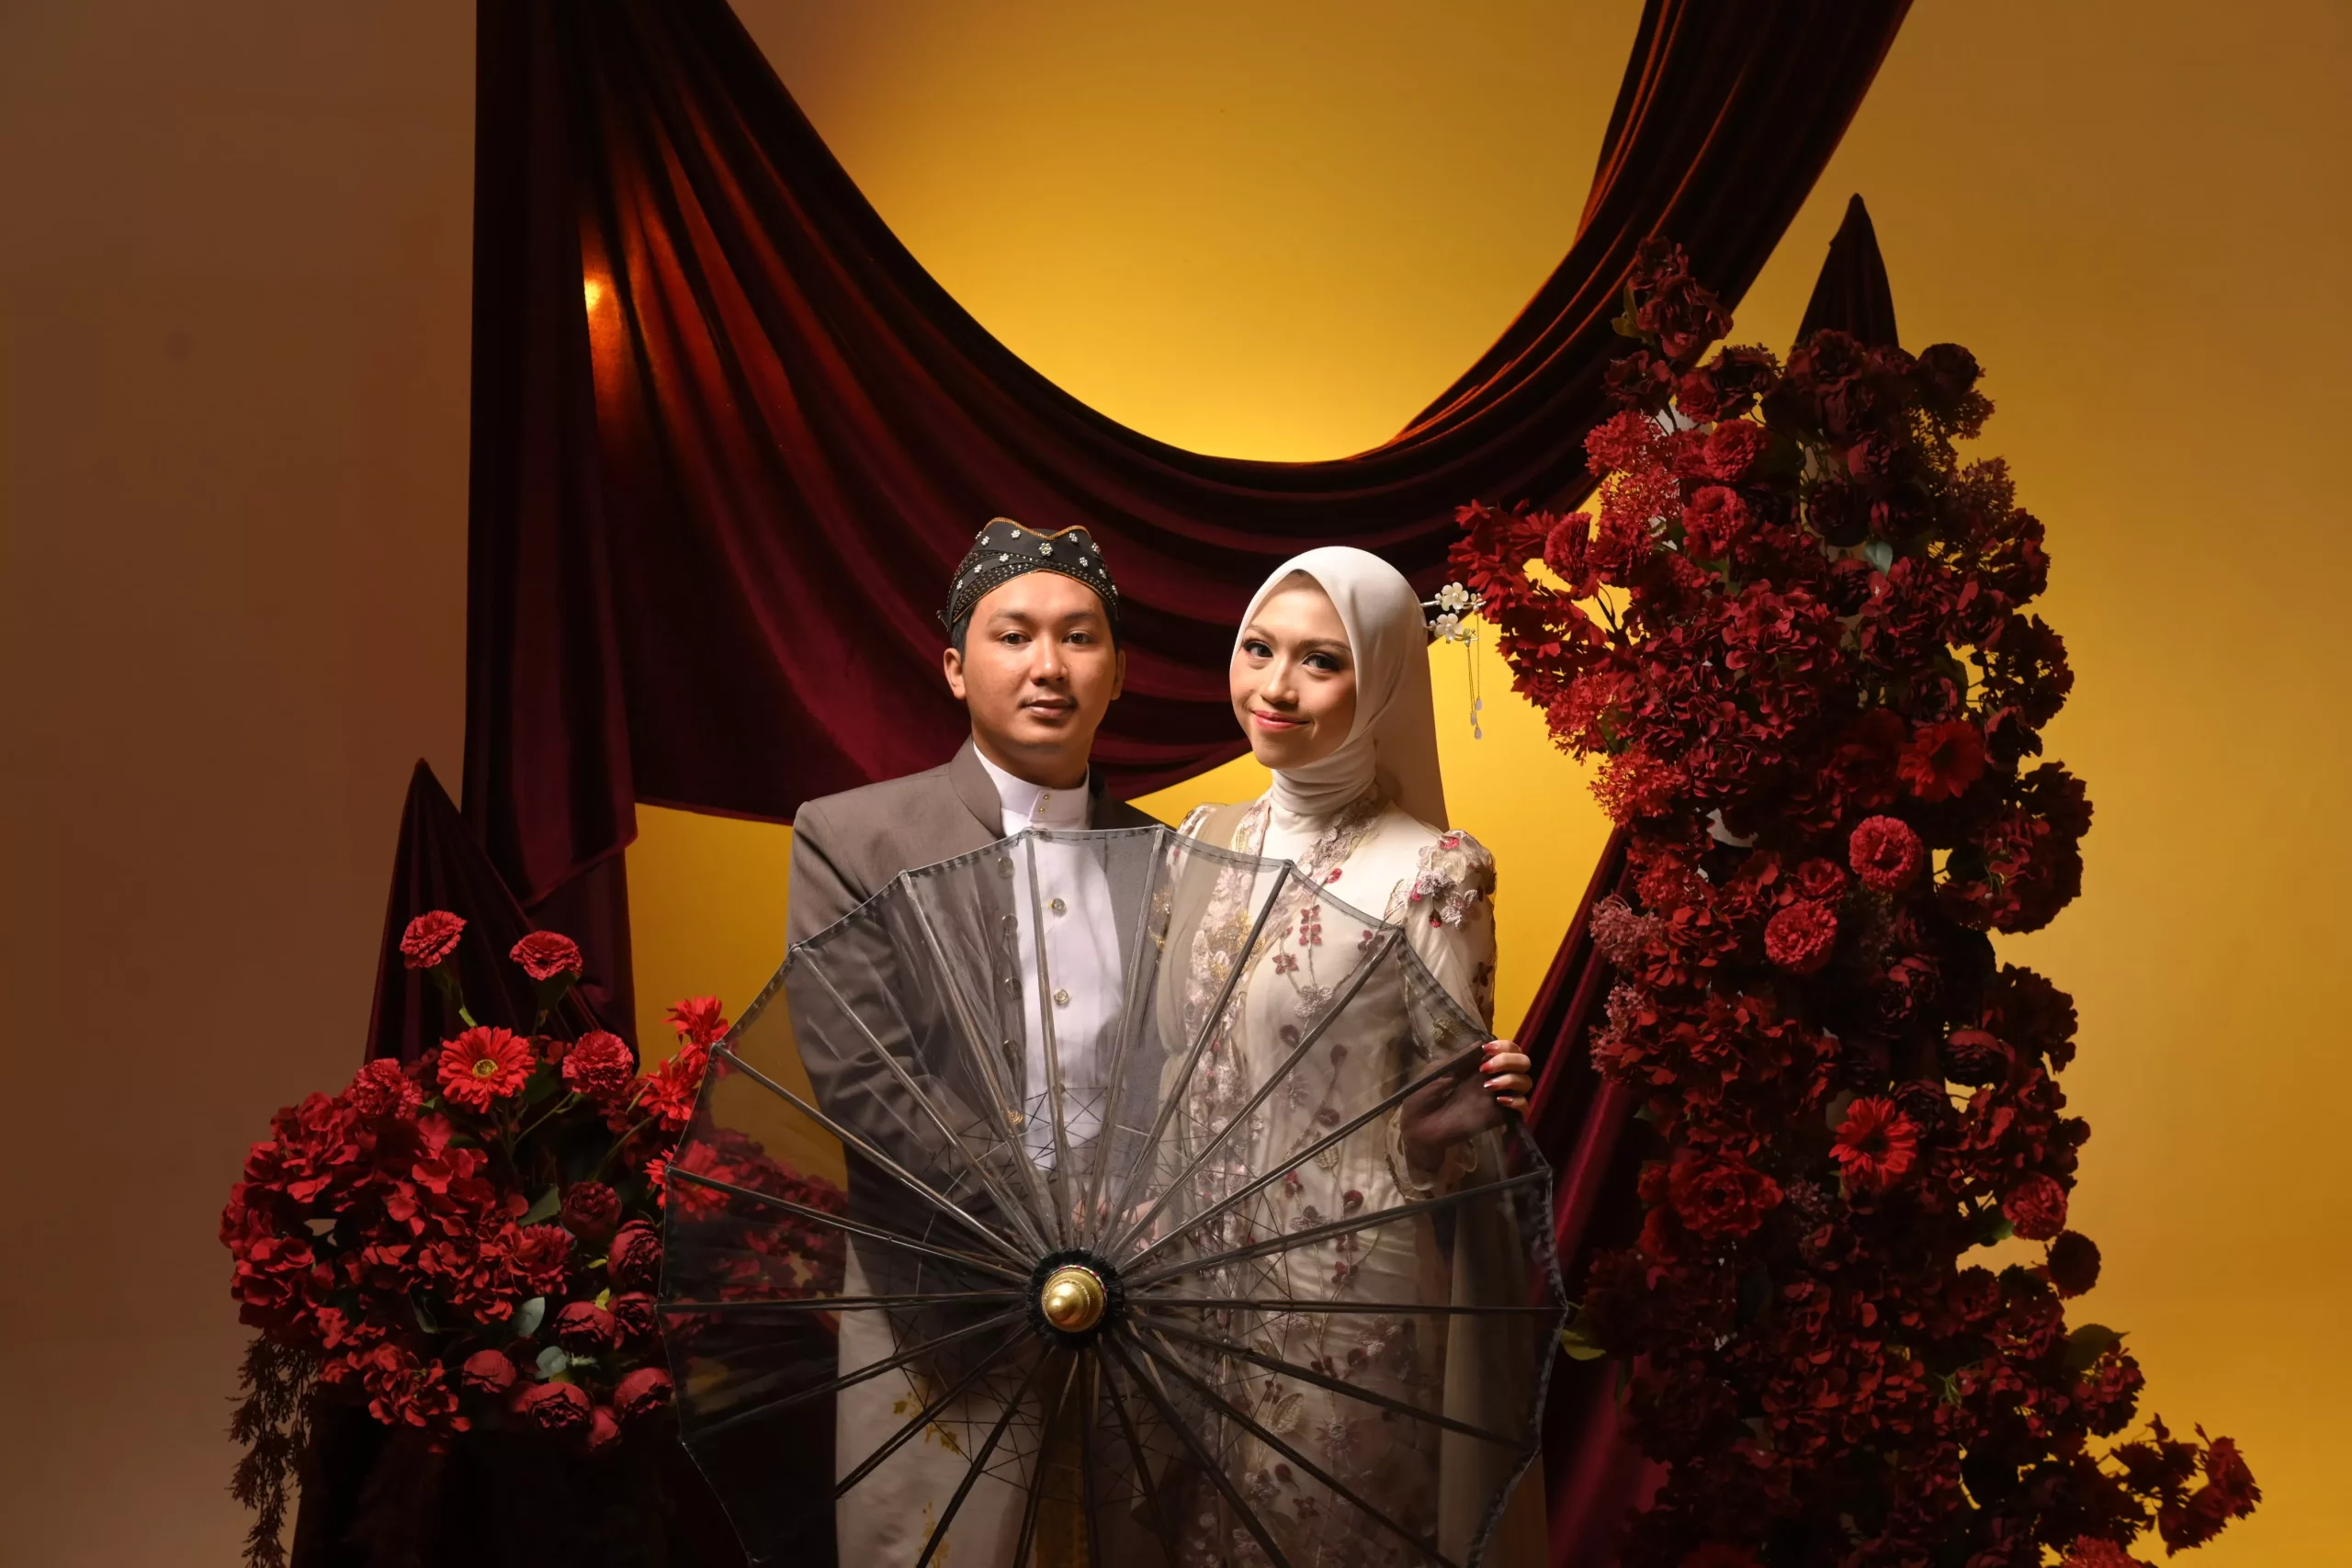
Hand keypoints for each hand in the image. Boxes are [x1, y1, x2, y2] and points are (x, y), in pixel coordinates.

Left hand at [1399, 1039, 1532, 1171]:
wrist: (1417, 1126)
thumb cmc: (1422, 1096)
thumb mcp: (1438, 1070)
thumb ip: (1459, 1058)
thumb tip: (1481, 1044)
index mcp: (1479, 1064)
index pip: (1508, 1049)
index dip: (1505, 1046)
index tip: (1487, 1050)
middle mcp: (1494, 1078)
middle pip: (1523, 1062)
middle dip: (1510, 1059)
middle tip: (1486, 1068)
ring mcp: (1498, 1097)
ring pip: (1526, 1082)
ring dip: (1512, 1079)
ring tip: (1488, 1085)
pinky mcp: (1499, 1116)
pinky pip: (1523, 1107)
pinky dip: (1517, 1101)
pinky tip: (1500, 1100)